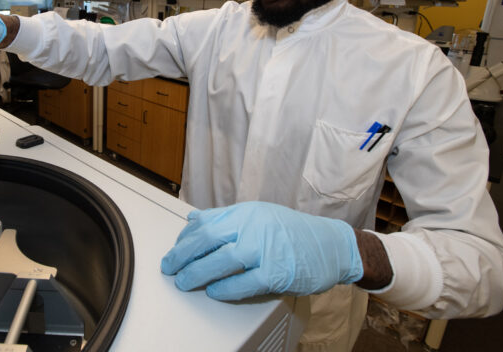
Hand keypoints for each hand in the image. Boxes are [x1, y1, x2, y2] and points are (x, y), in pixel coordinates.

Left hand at [160, 202, 363, 299]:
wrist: (333, 245)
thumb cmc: (295, 233)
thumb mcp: (259, 215)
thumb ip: (226, 218)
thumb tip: (192, 220)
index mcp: (246, 212)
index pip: (205, 221)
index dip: (184, 238)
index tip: (175, 249)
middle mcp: (253, 226)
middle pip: (206, 238)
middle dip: (181, 255)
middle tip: (169, 267)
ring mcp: (265, 249)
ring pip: (220, 260)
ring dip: (197, 273)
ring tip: (185, 281)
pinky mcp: (276, 272)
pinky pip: (242, 283)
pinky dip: (224, 289)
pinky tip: (214, 291)